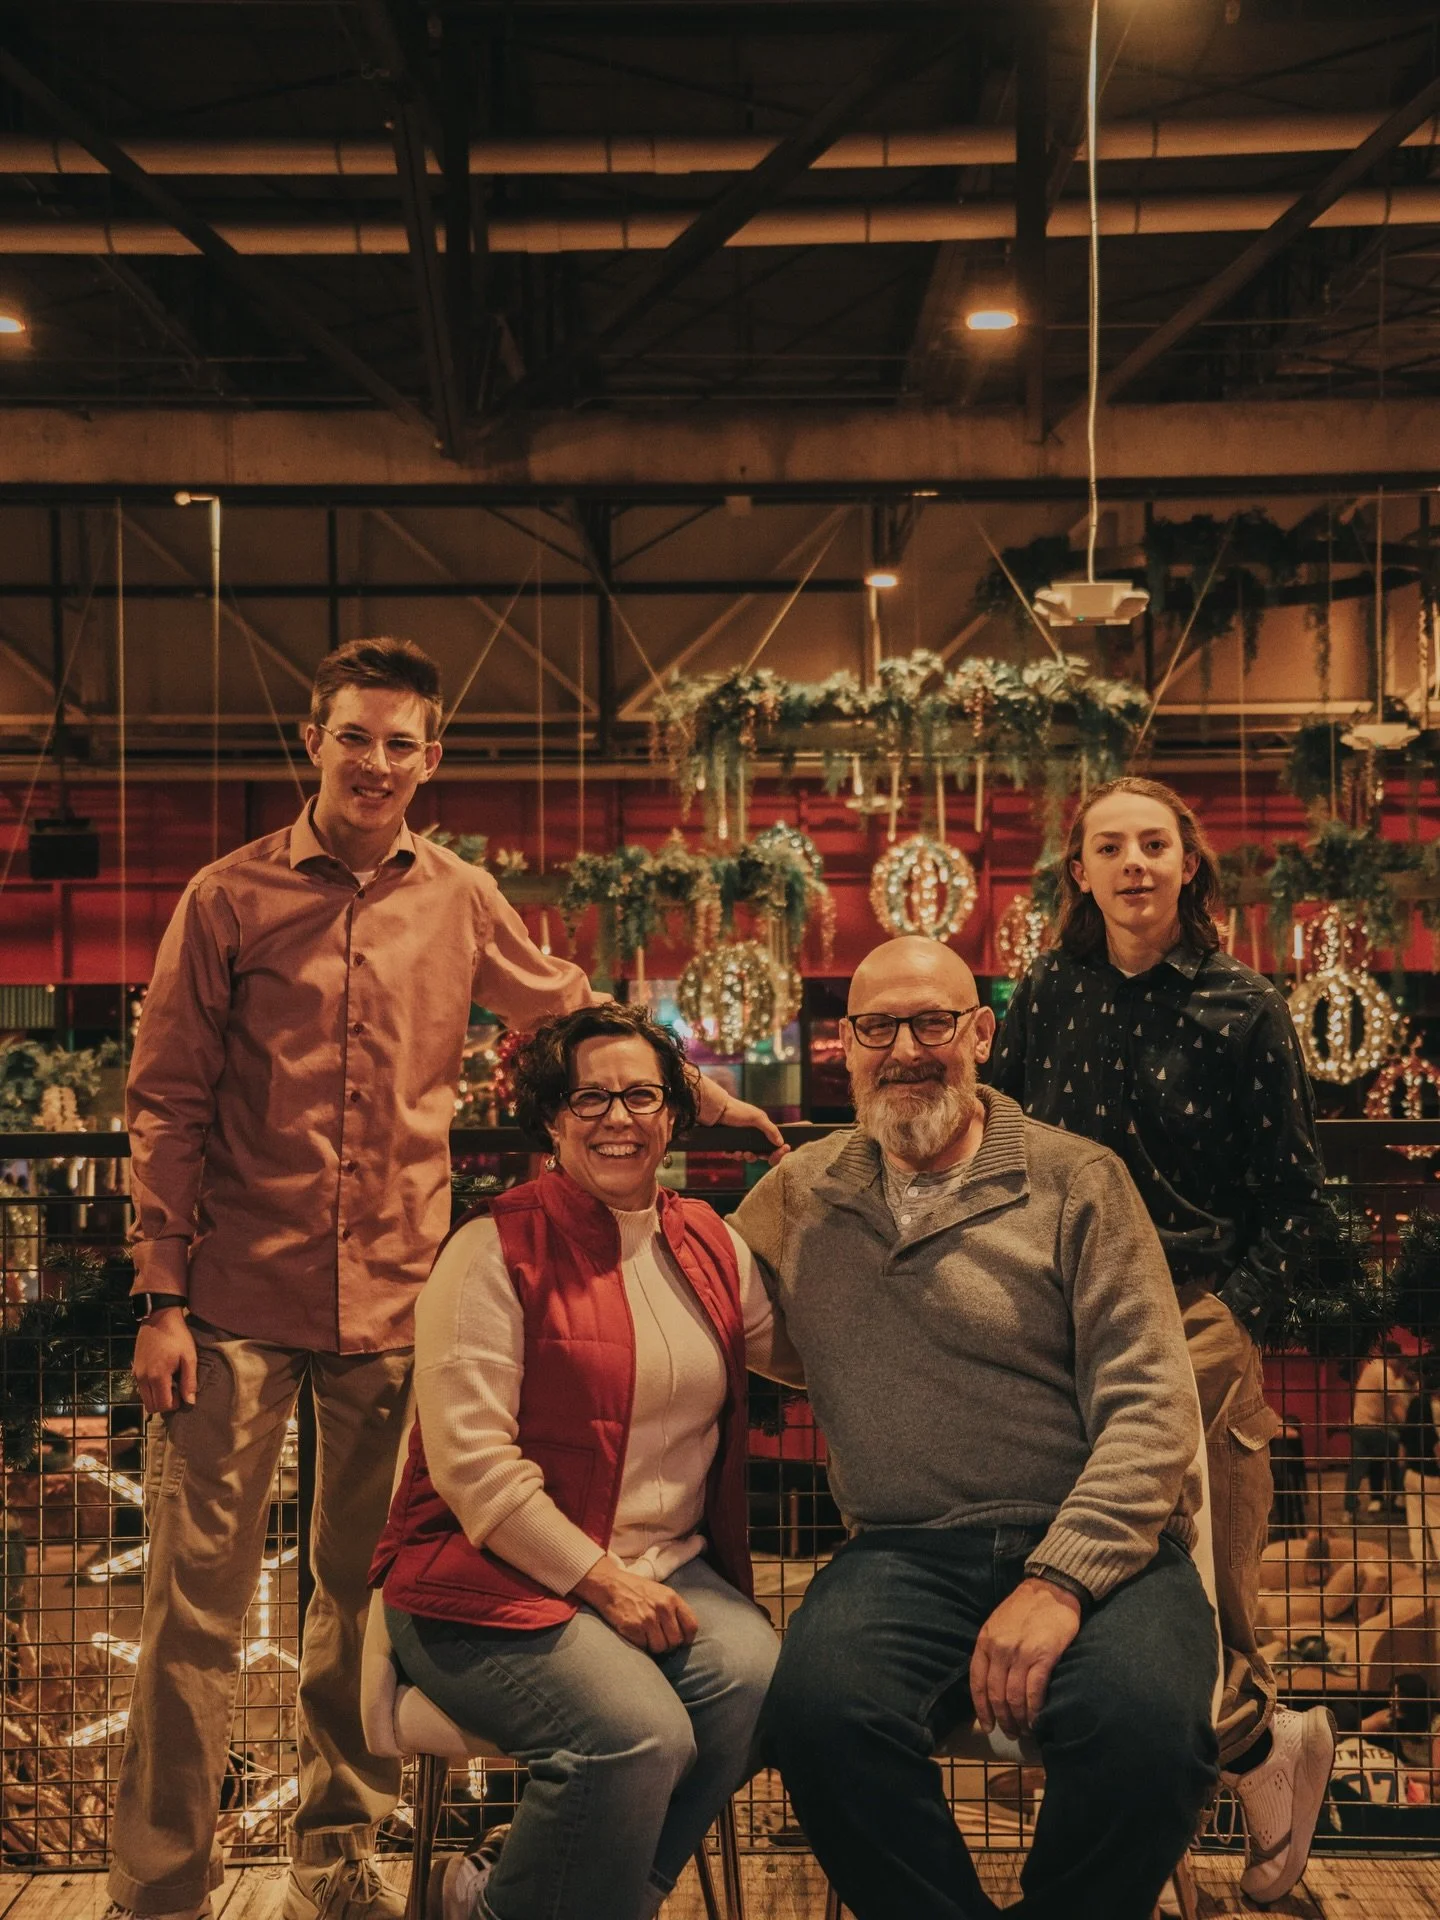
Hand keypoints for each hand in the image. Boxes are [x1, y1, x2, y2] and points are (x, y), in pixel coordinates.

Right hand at [132, 1309, 198, 1415]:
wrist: (159, 1318)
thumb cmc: (177, 1337)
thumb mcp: (189, 1357)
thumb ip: (189, 1381)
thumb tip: (190, 1402)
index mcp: (157, 1376)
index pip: (163, 1405)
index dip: (175, 1404)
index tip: (182, 1393)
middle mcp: (143, 1378)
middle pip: (151, 1406)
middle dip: (165, 1403)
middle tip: (176, 1390)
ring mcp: (136, 1374)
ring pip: (144, 1399)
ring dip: (156, 1397)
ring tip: (170, 1382)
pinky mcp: (134, 1368)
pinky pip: (141, 1388)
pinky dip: (150, 1389)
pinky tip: (161, 1376)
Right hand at [572, 1556, 699, 1653]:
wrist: (609, 1584)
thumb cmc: (636, 1589)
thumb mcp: (660, 1592)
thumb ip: (673, 1609)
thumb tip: (683, 1635)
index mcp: (672, 1598)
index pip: (691, 1626)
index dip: (687, 1638)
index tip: (681, 1641)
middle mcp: (663, 1608)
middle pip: (676, 1641)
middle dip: (668, 1644)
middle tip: (659, 1640)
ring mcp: (648, 1619)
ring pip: (661, 1648)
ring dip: (654, 1647)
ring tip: (647, 1637)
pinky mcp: (633, 1628)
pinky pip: (644, 1647)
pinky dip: (641, 1645)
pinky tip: (636, 1635)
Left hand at [711, 1089, 789, 1164]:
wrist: (716, 1110)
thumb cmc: (737, 1111)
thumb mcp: (757, 1118)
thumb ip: (770, 1129)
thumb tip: (781, 1142)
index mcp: (762, 1129)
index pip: (773, 1144)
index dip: (777, 1151)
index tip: (778, 1153)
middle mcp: (753, 1136)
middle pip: (760, 1154)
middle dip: (755, 1156)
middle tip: (748, 1153)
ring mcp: (742, 1140)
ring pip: (747, 1156)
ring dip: (743, 1157)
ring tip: (738, 1152)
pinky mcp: (731, 1143)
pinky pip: (735, 1155)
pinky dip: (733, 1155)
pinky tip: (730, 1152)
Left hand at [970, 1577, 1081, 1738]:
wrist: (1051, 1589)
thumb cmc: (1024, 1608)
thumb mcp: (997, 1625)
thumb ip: (992, 1650)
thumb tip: (991, 1684)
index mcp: (985, 1641)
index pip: (977, 1683)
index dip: (981, 1709)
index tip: (988, 1726)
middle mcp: (1000, 1649)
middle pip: (996, 1695)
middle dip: (1002, 1719)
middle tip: (1010, 1733)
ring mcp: (1021, 1654)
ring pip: (1014, 1697)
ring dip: (1019, 1720)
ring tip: (1024, 1731)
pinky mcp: (1043, 1657)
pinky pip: (1035, 1692)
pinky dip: (1034, 1711)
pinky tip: (1037, 1720)